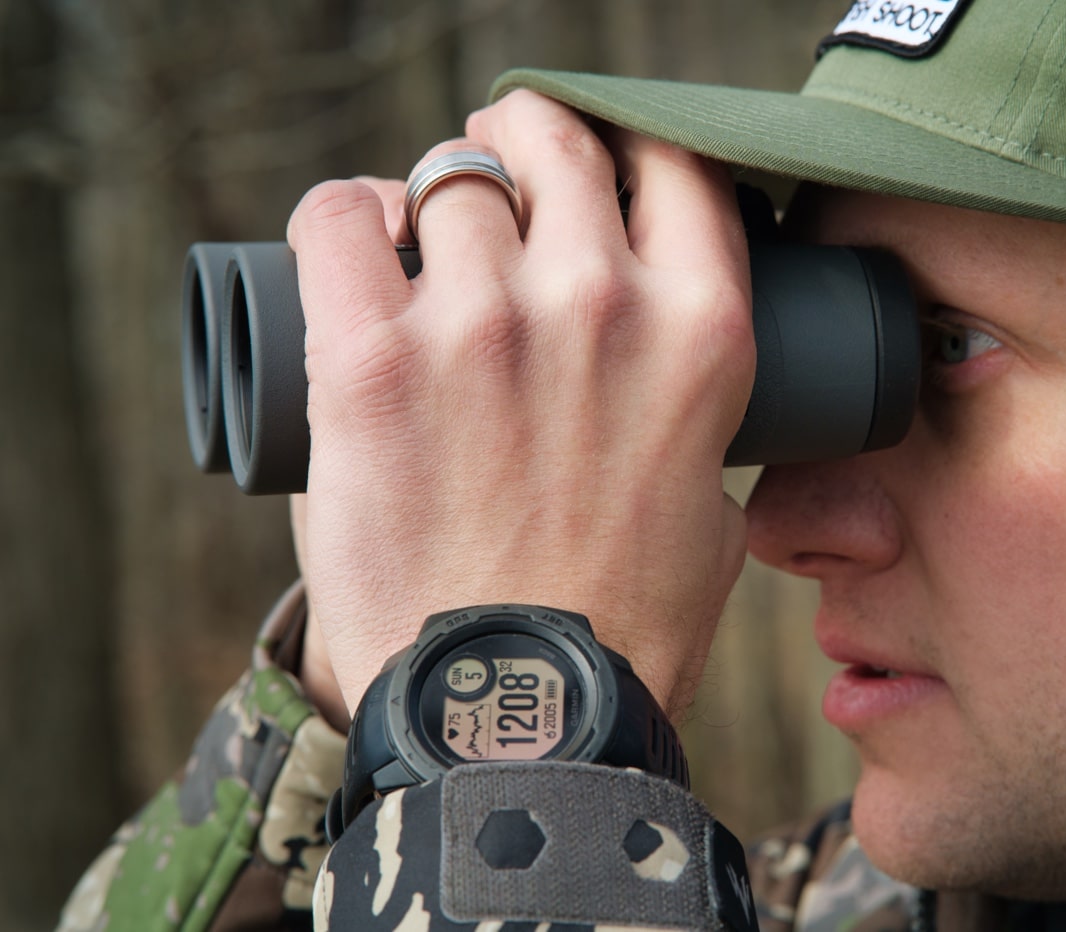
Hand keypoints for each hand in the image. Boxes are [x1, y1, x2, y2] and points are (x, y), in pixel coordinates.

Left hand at [287, 90, 754, 718]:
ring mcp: (484, 325)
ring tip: (422, 238)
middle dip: (524, 141)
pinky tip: (358, 249)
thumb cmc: (619, 629)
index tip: (595, 171)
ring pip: (449, 175)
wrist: (518, 722)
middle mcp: (601, 304)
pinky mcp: (373, 360)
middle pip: (552, 141)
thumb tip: (663, 388)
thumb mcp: (711, 514)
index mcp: (701, 334)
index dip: (626, 151)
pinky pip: (336, 216)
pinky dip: (344, 216)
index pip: (673, 165)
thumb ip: (698, 428)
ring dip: (437, 193)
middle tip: (499, 170)